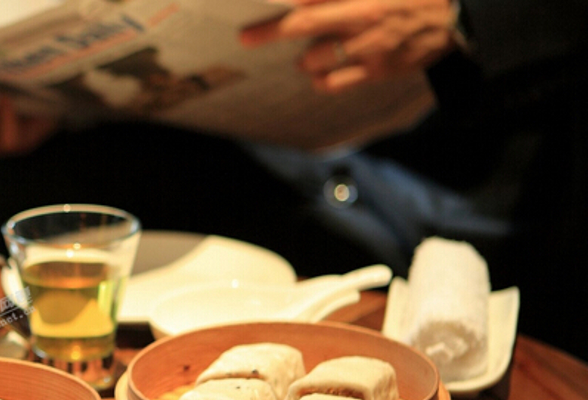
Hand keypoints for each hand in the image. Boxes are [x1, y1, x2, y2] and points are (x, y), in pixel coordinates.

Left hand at [239, 0, 459, 92]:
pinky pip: (335, 83)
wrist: (459, 15)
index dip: (283, 5)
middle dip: (268, 33)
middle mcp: (359, 18)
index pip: (309, 0)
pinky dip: (322, 80)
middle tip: (246, 38)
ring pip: (314, 60)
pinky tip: (321, 74)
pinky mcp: (377, 71)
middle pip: (300, 26)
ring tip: (306, 56)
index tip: (255, 10)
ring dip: (304, 58)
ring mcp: (367, 48)